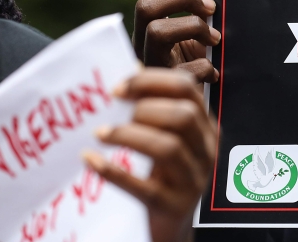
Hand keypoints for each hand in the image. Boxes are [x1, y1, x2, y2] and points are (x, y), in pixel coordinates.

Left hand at [83, 69, 216, 241]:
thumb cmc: (165, 176)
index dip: (153, 81)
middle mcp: (206, 150)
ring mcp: (194, 179)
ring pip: (168, 148)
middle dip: (144, 107)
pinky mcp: (174, 206)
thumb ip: (155, 109)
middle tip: (111, 109)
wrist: (171, 227)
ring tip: (101, 134)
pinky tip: (91, 161)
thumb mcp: (168, 140)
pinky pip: (145, 187)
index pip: (188, 90)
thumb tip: (128, 70)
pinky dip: (115, 172)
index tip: (118, 86)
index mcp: (206, 127)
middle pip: (183, 116)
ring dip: (129, 135)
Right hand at [133, 0, 220, 82]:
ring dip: (193, 27)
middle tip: (212, 9)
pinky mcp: (162, 90)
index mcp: (149, 27)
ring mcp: (149, 66)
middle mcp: (143, 44)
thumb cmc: (196, 65)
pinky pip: (182, 71)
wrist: (189, 105)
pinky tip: (214, 72)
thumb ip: (201, 14)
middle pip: (146, 6)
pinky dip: (204, 67)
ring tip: (214, 39)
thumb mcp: (195, 36)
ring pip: (156, 31)